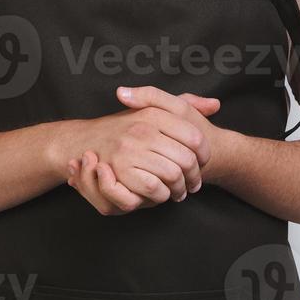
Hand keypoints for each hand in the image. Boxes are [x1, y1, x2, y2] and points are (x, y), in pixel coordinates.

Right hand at [60, 87, 221, 209]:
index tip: (202, 162)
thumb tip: (215, 105)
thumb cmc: (124, 127)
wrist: (84, 141)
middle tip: (193, 184)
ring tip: (179, 192)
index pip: (194, 136)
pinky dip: (161, 196)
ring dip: (180, 189)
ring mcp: (130, 149)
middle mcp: (142, 128)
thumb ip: (185, 103)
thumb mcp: (152, 108)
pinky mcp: (120, 170)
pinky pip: (154, 188)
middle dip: (194, 177)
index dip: (204, 154)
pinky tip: (162, 195)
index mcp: (153, 112)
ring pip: (173, 175)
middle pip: (187, 159)